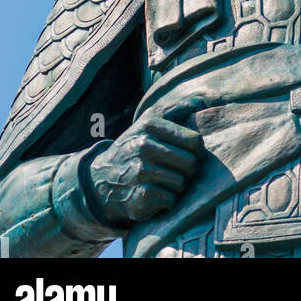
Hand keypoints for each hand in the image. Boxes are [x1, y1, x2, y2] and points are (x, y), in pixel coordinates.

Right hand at [85, 112, 202, 225]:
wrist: (101, 180)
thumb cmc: (134, 149)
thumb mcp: (147, 123)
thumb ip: (174, 109)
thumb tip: (199, 99)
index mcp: (150, 124)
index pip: (194, 140)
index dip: (196, 151)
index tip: (189, 154)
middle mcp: (143, 145)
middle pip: (190, 163)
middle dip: (187, 171)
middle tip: (175, 171)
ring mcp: (140, 170)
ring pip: (181, 183)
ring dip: (176, 186)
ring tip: (162, 181)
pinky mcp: (140, 195)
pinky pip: (171, 200)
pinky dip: (167, 201)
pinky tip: (155, 194)